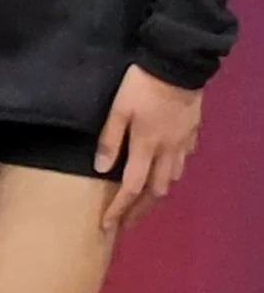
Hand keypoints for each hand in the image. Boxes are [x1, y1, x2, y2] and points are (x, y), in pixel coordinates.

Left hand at [97, 65, 200, 231]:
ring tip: (144, 202)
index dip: (119, 208)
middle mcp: (168, 151)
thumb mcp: (118, 110)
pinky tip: (165, 171)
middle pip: (156, 190)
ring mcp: (183, 143)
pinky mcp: (192, 133)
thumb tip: (101, 170)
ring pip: (172, 178)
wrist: (177, 66)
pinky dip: (171, 173)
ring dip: (157, 194)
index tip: (107, 225)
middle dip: (141, 210)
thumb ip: (110, 140)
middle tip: (127, 222)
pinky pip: (182, 161)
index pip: (132, 188)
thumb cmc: (141, 86)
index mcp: (146, 147)